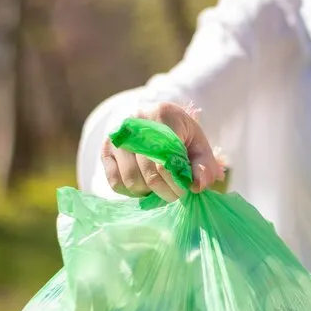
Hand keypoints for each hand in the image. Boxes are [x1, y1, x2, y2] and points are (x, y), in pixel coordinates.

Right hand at [101, 102, 225, 200]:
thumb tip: (197, 186)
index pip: (167, 159)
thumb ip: (204, 166)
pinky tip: (145, 186)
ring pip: (131, 179)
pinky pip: (116, 182)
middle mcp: (133, 123)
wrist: (157, 122)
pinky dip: (132, 192)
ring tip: (162, 188)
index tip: (187, 189)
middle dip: (166, 191)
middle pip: (149, 172)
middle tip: (177, 195)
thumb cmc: (181, 136)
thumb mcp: (199, 146)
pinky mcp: (106, 151)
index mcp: (161, 116)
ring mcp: (116, 137)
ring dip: (149, 193)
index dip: (178, 181)